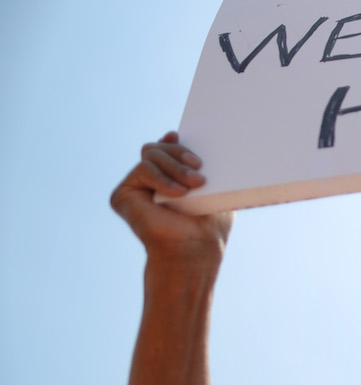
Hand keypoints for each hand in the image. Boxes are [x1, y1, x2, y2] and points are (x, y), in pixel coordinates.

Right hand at [110, 131, 232, 262]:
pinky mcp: (123, 195)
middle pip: (159, 147)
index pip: (167, 149)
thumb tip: (189, 141)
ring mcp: (135, 187)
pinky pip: (143, 169)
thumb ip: (199, 166)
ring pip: (151, 153)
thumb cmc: (209, 224)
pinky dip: (163, 179)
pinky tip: (178, 193)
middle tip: (200, 171)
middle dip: (180, 153)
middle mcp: (150, 181)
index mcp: (170, 178)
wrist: (195, 249)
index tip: (180, 135)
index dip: (173, 141)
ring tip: (196, 184)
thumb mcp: (213, 188)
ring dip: (176, 167)